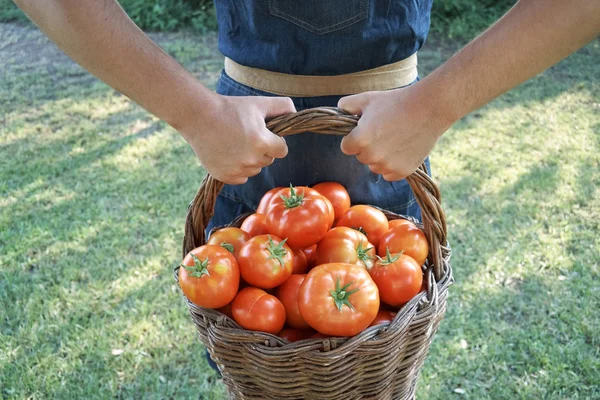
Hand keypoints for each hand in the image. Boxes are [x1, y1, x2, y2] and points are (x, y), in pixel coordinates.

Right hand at [181, 94, 295, 184]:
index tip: (264, 133)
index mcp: (262, 142)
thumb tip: (296, 114)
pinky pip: (241, 178)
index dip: (275, 141)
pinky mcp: (224, 176)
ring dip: (250, 160)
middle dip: (262, 150)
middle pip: (268, 160)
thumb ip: (283, 106)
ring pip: (255, 170)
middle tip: (246, 135)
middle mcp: (251, 160)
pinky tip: (228, 154)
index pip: (282, 150)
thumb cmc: (230, 108)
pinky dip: (238, 169)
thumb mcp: (259, 103)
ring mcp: (237, 170)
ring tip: (235, 143)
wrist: (199, 117)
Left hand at [338, 84, 453, 180]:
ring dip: (380, 158)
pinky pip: (389, 175)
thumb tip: (338, 109)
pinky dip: (393, 166)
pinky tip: (401, 149)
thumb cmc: (395, 101)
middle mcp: (371, 156)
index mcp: (360, 140)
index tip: (365, 130)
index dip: (354, 138)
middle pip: (361, 157)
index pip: (346, 147)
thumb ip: (347, 105)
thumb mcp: (367, 99)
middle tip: (384, 132)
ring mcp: (387, 165)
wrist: (428, 108)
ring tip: (395, 139)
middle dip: (368, 147)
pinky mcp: (402, 172)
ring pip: (375, 167)